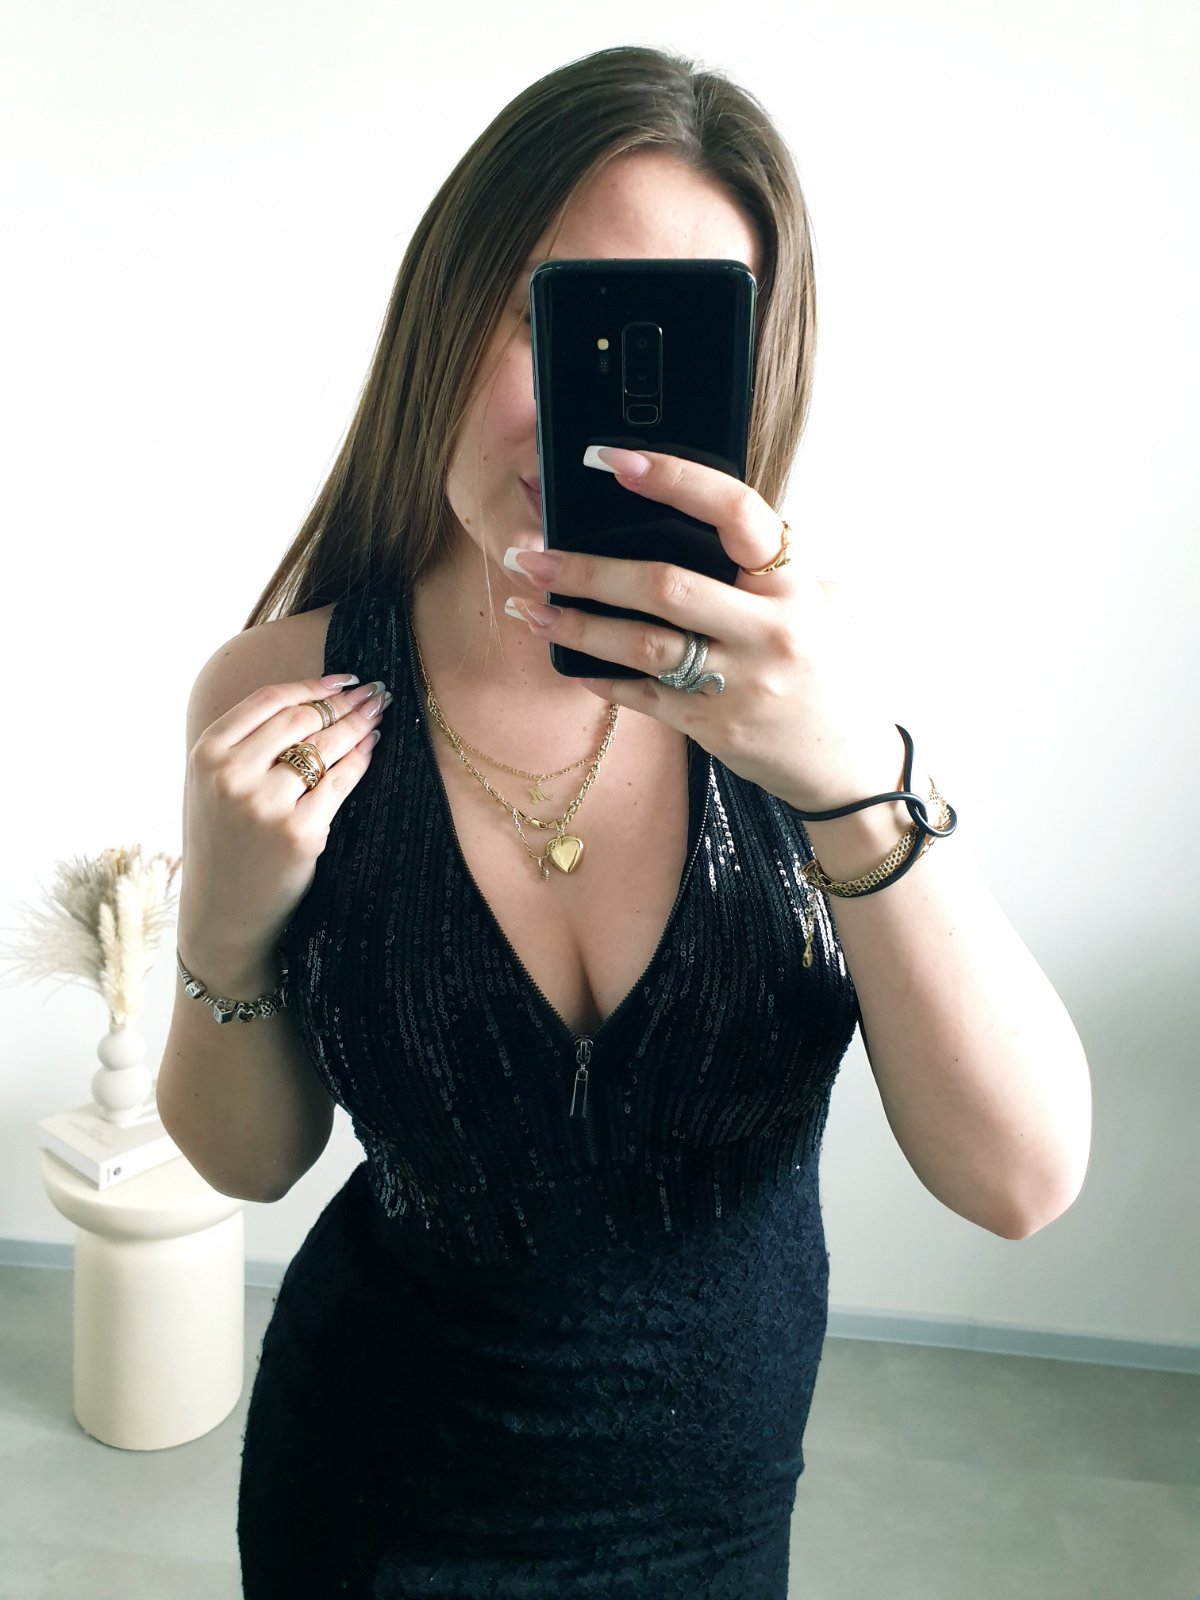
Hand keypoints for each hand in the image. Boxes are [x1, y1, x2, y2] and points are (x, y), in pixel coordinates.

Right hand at [178, 675, 391, 978]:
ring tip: (379, 713)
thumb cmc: (223, 842)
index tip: (344, 679)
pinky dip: (362, 758)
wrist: (223, 911)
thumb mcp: (212, 785)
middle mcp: (232, 774)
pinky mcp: (298, 832)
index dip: (312, 685)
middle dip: (344, 702)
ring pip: (325, 747)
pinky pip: (341, 781)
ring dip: (360, 724)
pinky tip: (373, 746)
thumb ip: (245, 744)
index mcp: (207, 753)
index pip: (268, 700)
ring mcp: (265, 803)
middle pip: (301, 719)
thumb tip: (310, 700)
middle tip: (374, 694)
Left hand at [503, 446, 901, 812]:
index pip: (734, 511)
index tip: (613, 459)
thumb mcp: (809, 603)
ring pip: (643, 644)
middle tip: (532, 553)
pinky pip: (642, 694)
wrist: (845, 760)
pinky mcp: (713, 725)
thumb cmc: (820, 668)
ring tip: (530, 606)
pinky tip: (566, 657)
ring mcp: (739, 681)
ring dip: (577, 622)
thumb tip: (678, 518)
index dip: (673, 478)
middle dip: (589, 567)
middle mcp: (768, 628)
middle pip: (665, 584)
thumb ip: (758, 566)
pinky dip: (599, 675)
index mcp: (791, 583)